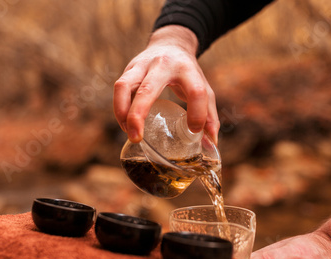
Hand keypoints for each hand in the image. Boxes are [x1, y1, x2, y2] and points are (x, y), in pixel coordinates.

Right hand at [113, 25, 218, 143]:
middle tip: (137, 138)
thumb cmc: (188, 72)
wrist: (171, 43)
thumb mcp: (205, 88)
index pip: (196, 91)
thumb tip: (211, 143)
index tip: (194, 131)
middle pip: (148, 89)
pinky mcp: (129, 68)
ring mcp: (142, 65)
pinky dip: (119, 109)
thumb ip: (210, 116)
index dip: (197, 113)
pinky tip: (125, 124)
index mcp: (187, 70)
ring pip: (124, 86)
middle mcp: (163, 64)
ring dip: (122, 112)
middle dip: (138, 115)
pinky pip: (119, 89)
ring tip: (129, 133)